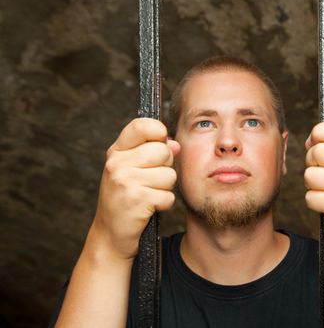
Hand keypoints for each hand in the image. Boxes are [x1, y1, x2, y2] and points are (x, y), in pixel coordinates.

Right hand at [90, 118, 179, 259]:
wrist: (111, 235)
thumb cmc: (127, 199)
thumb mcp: (133, 171)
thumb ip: (153, 153)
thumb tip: (175, 144)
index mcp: (116, 152)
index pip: (142, 125)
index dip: (158, 132)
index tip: (160, 142)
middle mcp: (117, 163)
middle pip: (163, 151)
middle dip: (165, 167)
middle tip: (150, 181)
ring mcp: (125, 181)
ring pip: (169, 175)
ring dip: (165, 188)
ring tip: (148, 195)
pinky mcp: (136, 200)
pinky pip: (168, 196)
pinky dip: (164, 204)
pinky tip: (149, 208)